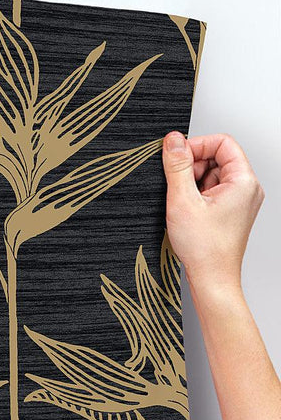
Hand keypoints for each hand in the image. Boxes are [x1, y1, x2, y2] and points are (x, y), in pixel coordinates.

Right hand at [162, 130, 264, 294]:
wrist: (212, 278)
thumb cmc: (204, 248)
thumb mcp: (182, 200)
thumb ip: (177, 166)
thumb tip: (172, 140)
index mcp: (243, 181)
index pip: (222, 143)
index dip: (196, 145)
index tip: (176, 156)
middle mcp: (246, 189)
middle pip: (217, 158)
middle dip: (192, 166)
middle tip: (177, 184)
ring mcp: (240, 201)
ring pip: (212, 175)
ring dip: (192, 183)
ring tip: (183, 204)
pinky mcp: (230, 212)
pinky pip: (211, 191)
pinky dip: (196, 196)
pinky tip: (187, 211)